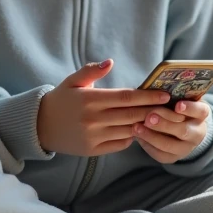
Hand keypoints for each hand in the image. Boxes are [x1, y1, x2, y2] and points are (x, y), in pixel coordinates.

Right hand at [36, 59, 176, 156]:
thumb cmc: (61, 99)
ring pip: (128, 131)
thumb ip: (91, 71)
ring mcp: (93, 137)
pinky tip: (138, 128)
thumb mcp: (73, 81)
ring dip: (145, 124)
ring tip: (160, 118)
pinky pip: (120, 144)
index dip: (148, 96)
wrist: (40, 126)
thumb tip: (110, 62)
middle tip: (171, 107)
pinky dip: (131, 137)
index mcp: (90, 100)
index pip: (126, 98)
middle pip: (131, 115)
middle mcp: (92, 119)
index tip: (165, 94)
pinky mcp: (92, 150)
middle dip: (153, 110)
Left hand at [132, 98, 211, 162]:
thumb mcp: (177, 98)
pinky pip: (160, 154)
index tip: (177, 105)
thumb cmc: (174, 106)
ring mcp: (186, 147)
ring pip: (170, 145)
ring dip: (152, 136)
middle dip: (165, 124)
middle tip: (149, 117)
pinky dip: (148, 145)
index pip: (200, 111)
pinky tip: (137, 136)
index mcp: (200, 114)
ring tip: (137, 127)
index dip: (190, 109)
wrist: (177, 127)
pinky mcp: (173, 158)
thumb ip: (170, 95)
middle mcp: (197, 132)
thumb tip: (153, 90)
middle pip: (183, 131)